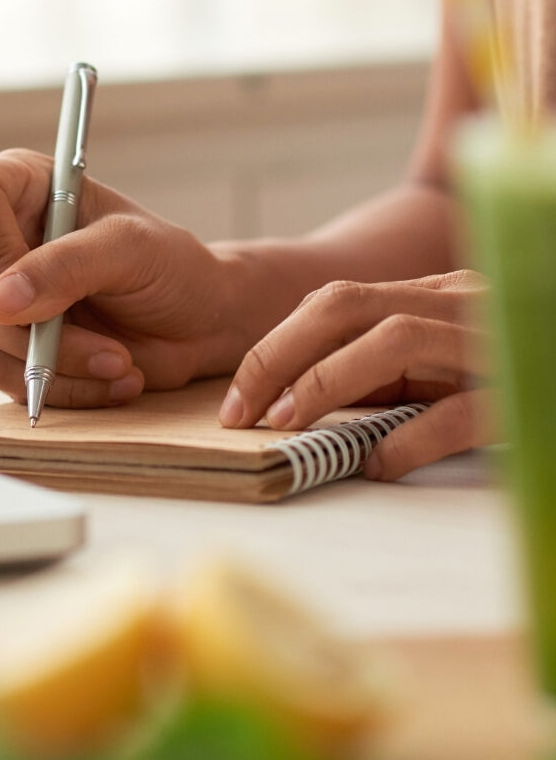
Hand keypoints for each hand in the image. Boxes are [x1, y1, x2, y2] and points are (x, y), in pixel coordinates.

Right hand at [0, 149, 249, 406]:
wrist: (197, 321)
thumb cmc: (168, 266)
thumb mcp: (130, 249)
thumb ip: (66, 266)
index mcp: (21, 188)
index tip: (37, 282)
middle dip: (43, 337)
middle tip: (112, 350)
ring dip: (60, 369)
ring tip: (121, 363)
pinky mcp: (8, 348)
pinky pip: (9, 382)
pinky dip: (64, 389)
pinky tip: (111, 379)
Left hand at [219, 270, 492, 480]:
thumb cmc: (515, 372)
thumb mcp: (441, 365)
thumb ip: (384, 372)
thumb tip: (301, 402)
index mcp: (432, 295)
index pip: (332, 302)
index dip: (274, 346)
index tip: (237, 399)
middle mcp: (458, 303)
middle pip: (346, 305)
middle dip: (280, 356)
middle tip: (244, 413)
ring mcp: (494, 340)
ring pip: (397, 340)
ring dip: (330, 381)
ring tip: (292, 426)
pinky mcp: (524, 393)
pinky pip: (462, 410)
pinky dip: (411, 438)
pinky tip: (377, 464)